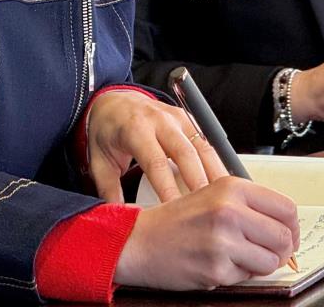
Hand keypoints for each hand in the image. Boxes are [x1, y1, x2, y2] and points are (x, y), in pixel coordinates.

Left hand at [87, 90, 224, 203]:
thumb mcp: (99, 162)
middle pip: (186, 153)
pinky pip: (207, 141)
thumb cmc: (106, 133)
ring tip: (224, 197)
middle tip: (207, 209)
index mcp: (136, 129)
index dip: (167, 188)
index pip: (156, 162)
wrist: (114, 102)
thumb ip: (109, 191)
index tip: (175, 211)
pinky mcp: (189, 119)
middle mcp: (160, 120)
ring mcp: (178, 117)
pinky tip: (224, 181)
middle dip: (198, 182)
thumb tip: (121, 221)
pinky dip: (217, 160)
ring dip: (215, 171)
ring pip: (203, 146)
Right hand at [114, 177, 298, 289]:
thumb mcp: (215, 195)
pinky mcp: (215, 268)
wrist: (140, 241)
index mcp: (233, 188)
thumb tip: (286, 224)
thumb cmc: (177, 220)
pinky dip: (238, 274)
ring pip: (270, 261)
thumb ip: (250, 205)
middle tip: (271, 253)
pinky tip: (220, 263)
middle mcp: (230, 210)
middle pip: (284, 236)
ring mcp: (223, 240)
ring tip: (241, 257)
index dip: (292, 227)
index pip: (287, 208)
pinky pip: (246, 277)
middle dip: (282, 250)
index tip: (288, 235)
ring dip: (261, 265)